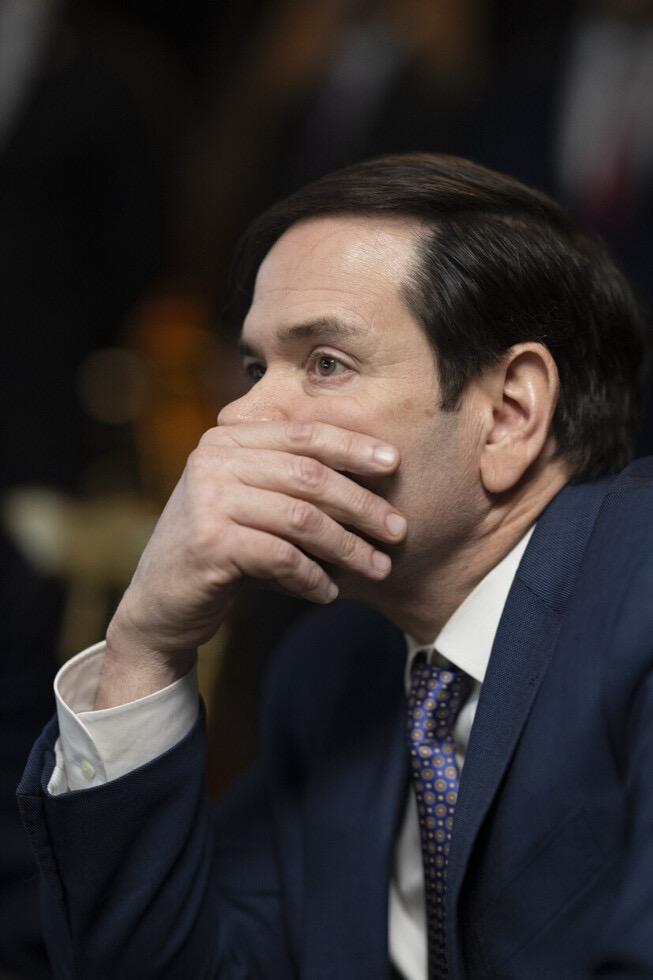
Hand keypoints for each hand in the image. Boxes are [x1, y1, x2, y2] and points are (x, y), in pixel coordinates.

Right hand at [99, 421, 405, 705]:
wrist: (159, 604)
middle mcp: (213, 460)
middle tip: (398, 530)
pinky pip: (283, 557)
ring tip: (377, 568)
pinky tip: (329, 593)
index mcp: (226, 439)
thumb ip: (289, 479)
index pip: (303, 435)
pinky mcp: (209, 543)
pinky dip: (313, 577)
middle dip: (361, 505)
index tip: (395, 464)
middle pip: (309, 476)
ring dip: (348, 547)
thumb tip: (373, 471)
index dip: (353, 447)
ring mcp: (208, 499)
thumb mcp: (248, 501)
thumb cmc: (219, 549)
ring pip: (302, 519)